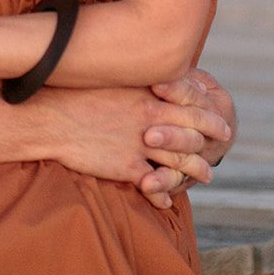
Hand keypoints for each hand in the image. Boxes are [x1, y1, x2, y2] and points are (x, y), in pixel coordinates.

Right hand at [35, 84, 231, 209]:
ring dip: (197, 170)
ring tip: (207, 175)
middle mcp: (150, 119)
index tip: (218, 109)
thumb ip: (134, 79)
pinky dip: (163, 194)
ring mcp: (141, 144)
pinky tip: (166, 200)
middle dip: (212, 137)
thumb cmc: (73, 93)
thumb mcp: (110, 78)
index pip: (190, 102)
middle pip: (193, 131)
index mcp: (147, 95)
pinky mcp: (128, 167)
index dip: (208, 108)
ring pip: (181, 162)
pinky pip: (154, 185)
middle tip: (224, 140)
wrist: (49, 118)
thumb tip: (147, 74)